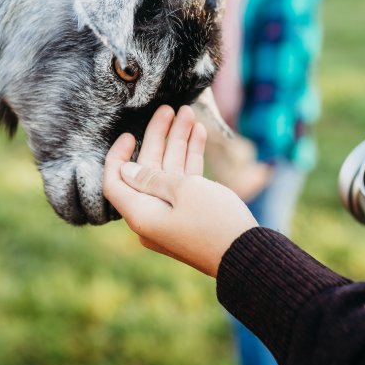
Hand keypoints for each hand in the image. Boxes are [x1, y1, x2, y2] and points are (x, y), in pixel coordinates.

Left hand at [103, 105, 258, 276]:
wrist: (249, 255)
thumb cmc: (215, 222)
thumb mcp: (184, 191)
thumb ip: (153, 176)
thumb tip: (127, 171)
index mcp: (141, 214)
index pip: (115, 182)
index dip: (118, 155)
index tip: (129, 133)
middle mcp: (152, 215)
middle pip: (146, 170)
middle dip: (158, 137)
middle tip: (168, 109)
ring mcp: (173, 214)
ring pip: (169, 171)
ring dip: (178, 142)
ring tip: (187, 112)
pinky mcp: (192, 212)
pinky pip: (185, 181)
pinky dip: (190, 158)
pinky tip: (198, 132)